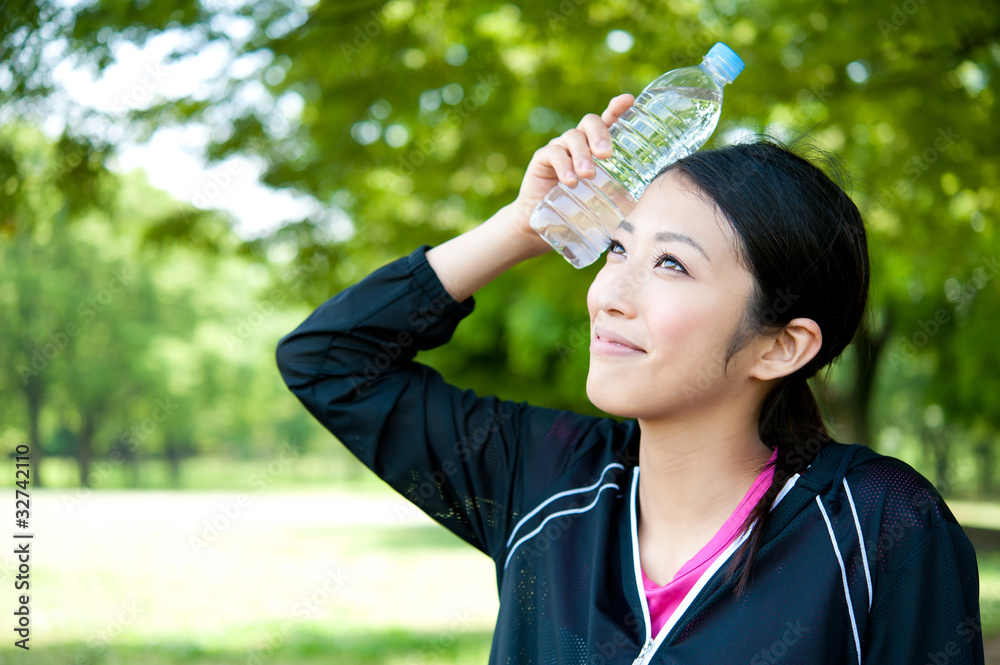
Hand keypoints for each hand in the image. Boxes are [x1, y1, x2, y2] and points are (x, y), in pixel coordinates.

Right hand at [509, 93, 635, 235]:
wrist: (543, 225)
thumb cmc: (579, 208)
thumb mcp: (603, 199)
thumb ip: (620, 193)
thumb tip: (648, 199)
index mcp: (595, 145)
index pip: (608, 120)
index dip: (617, 108)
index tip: (628, 101)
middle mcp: (578, 141)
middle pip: (590, 122)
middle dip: (600, 134)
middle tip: (606, 154)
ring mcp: (560, 147)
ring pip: (573, 137)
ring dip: (582, 155)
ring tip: (588, 174)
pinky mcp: (542, 159)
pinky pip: (553, 153)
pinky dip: (563, 165)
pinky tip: (571, 181)